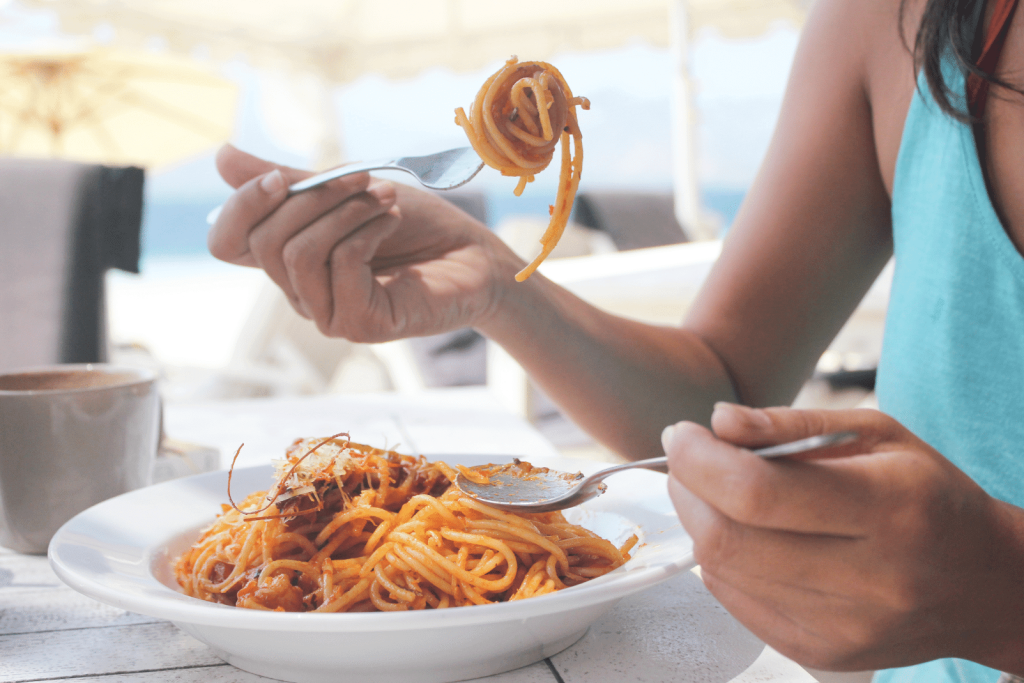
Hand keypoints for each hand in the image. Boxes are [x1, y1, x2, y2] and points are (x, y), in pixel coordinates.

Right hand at [207, 145, 518, 341]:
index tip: (279, 176)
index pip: (227, 241)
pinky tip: (391, 221)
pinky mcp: (359, 326)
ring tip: (384, 199)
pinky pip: (339, 267)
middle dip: (311, 198)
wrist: (473, 254)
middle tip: (361, 179)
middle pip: (263, 243)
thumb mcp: (346, 190)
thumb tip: (220, 157)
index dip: (241, 206)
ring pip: (297, 255)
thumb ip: (290, 179)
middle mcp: (299, 291)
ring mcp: (327, 314)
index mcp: (287, 258)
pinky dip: (365, 233)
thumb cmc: (413, 224)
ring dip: (344, 213)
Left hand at [662, 403, 1023, 673]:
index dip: (700, 460)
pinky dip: (720, 561)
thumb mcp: (877, 435)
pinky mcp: (822, 654)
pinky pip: (736, 603)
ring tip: (710, 490)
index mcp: (888, 509)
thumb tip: (719, 422)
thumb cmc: (927, 495)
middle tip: (686, 458)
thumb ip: (793, 423)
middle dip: (686, 488)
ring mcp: (844, 627)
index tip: (681, 433)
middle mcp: (869, 579)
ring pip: (725, 572)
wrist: (983, 584)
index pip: (758, 492)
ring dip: (697, 521)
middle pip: (729, 538)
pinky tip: (739, 534)